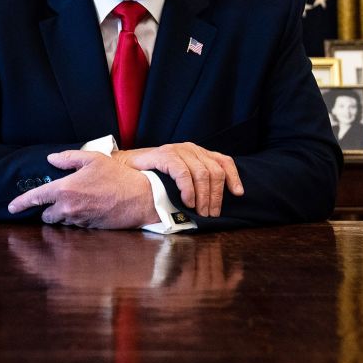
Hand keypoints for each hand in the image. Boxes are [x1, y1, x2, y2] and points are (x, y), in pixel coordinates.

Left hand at [6, 150, 158, 228]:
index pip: (35, 198)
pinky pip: (75, 226)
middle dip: (48, 209)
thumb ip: (68, 158)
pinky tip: (88, 209)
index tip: (11, 208)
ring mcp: (79, 220)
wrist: (140, 197)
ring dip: (63, 214)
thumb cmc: (117, 176)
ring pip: (61, 221)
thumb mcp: (93, 159)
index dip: (20, 203)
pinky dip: (76, 219)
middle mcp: (68, 208)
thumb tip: (51, 159)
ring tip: (78, 202)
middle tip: (57, 199)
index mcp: (65, 189)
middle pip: (46, 216)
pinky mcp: (89, 229)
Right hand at [113, 142, 241, 217]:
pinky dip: (188, 189)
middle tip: (210, 214)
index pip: (223, 161)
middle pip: (215, 172)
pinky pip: (183, 172)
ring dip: (203, 196)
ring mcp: (178, 150)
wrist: (125, 168)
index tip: (238, 194)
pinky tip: (187, 201)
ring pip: (202, 173)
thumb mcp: (180, 178)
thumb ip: (196, 183)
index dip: (233, 177)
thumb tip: (213, 202)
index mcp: (198, 153)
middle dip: (216, 196)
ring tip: (199, 211)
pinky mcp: (165, 155)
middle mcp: (191, 149)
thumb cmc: (154, 176)